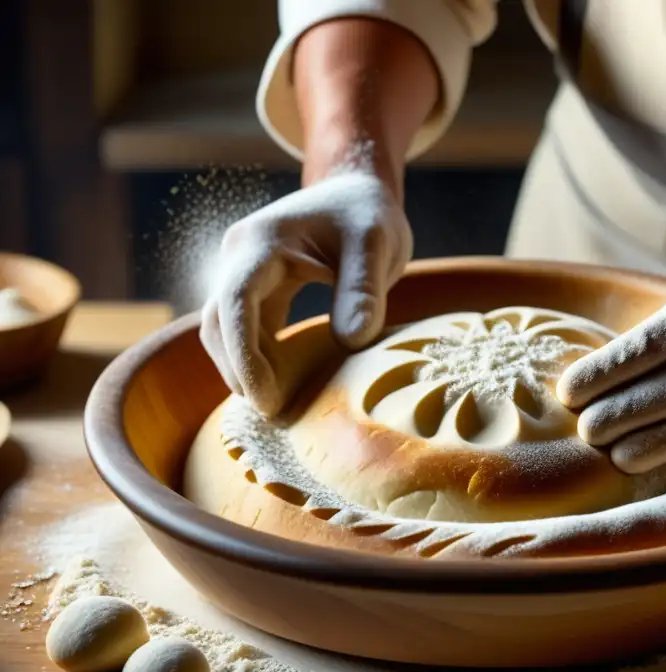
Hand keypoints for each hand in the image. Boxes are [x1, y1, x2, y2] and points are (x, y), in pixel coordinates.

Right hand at [200, 168, 411, 416]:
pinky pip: (245, 330)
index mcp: (261, 241)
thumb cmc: (367, 214)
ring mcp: (243, 272)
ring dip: (242, 368)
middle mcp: (239, 255)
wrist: (357, 193)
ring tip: (275, 408)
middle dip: (237, 370)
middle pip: (218, 321)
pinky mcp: (257, 289)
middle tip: (271, 413)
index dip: (243, 354)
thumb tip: (351, 341)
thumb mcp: (375, 244)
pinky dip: (256, 359)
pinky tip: (278, 387)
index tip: (263, 396)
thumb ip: (363, 289)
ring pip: (224, 330)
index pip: (236, 302)